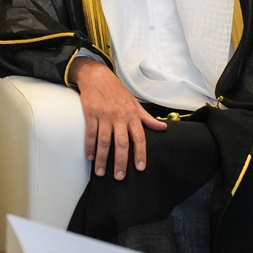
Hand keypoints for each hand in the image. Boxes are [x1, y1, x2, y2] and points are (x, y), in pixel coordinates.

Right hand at [70, 58, 166, 179]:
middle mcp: (119, 117)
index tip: (140, 167)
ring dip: (102, 158)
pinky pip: (90, 133)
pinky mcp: (91, 113)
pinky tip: (89, 157)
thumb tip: (163, 127)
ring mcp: (104, 116)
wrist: (97, 76)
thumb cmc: (117, 91)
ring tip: (101, 172)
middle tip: (119, 176)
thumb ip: (147, 118)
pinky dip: (89, 146)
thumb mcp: (135, 103)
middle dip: (120, 161)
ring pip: (104, 141)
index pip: (139, 138)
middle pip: (121, 143)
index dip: (140, 153)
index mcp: (132, 115)